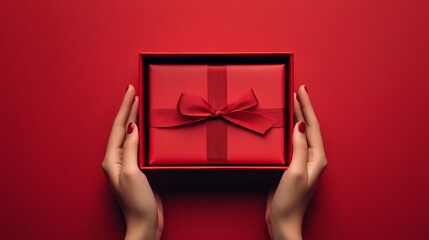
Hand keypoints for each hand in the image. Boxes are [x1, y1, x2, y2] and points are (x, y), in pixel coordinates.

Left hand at [102, 85, 162, 239]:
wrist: (144, 223)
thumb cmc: (137, 202)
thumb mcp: (133, 172)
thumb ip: (131, 149)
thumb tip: (132, 127)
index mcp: (112, 159)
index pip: (120, 126)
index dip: (125, 107)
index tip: (131, 90)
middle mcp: (117, 159)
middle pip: (123, 128)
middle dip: (128, 108)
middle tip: (133, 90)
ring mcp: (126, 163)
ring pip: (129, 134)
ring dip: (133, 117)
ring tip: (137, 103)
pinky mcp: (136, 168)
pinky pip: (137, 144)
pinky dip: (141, 131)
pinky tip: (145, 127)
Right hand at [266, 85, 326, 239]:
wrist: (283, 221)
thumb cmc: (290, 201)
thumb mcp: (295, 172)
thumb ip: (299, 148)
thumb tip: (301, 125)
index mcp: (317, 158)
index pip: (313, 125)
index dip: (307, 106)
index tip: (302, 89)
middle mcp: (312, 158)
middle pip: (308, 126)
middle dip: (303, 107)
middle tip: (297, 89)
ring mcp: (302, 161)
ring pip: (300, 133)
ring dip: (296, 116)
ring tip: (291, 101)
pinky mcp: (292, 166)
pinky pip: (291, 142)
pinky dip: (288, 129)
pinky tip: (282, 125)